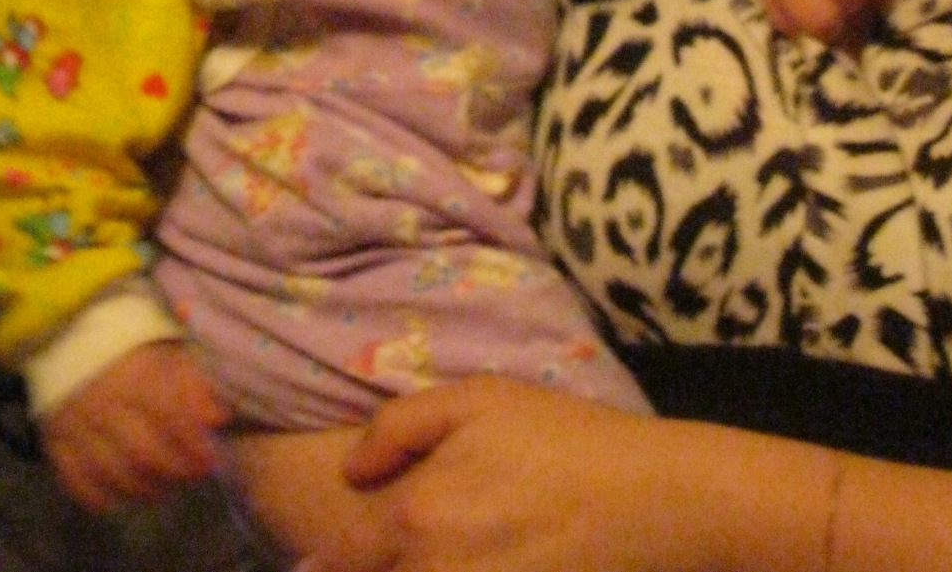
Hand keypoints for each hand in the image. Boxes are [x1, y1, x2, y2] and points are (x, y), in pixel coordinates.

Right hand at [38, 340, 228, 512]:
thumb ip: (192, 380)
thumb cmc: (129, 343)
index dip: (193, 442)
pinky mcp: (54, 442)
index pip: (170, 416)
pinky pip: (78, 482)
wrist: (67, 333)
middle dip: (175, 470)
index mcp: (135, 374)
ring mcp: (76, 426)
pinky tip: (126, 495)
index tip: (211, 458)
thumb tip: (218, 418)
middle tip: (194, 475)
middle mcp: (104, 402)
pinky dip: (103, 497)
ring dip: (145, 489)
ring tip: (167, 488)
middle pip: (143, 453)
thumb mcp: (165, 347)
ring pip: (113, 473)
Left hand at [299, 375, 821, 571]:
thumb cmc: (562, 437)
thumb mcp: (480, 397)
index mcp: (413, 517)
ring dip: (408, 571)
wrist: (649, 499)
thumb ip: (400, 426)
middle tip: (329, 560)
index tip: (301, 564)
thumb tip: (349, 471)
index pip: (338, 560)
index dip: (315, 566)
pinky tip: (460, 562)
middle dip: (353, 566)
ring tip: (427, 552)